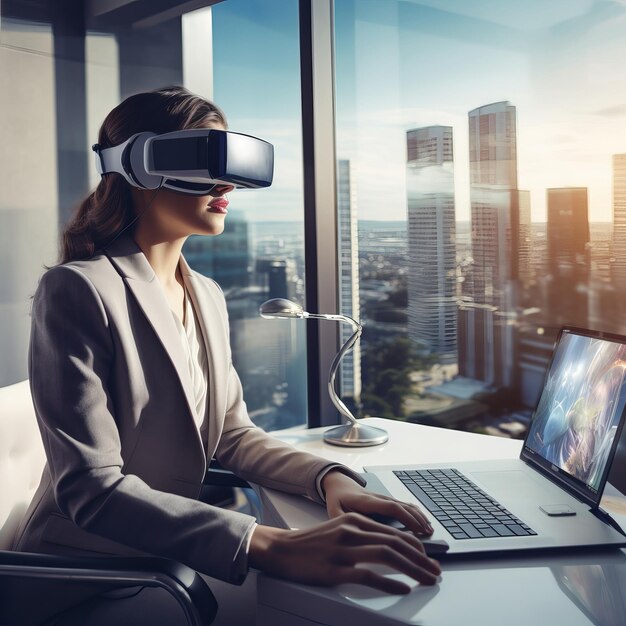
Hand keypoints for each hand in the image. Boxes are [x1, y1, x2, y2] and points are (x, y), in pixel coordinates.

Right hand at [248, 514, 440, 594]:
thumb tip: (390, 546)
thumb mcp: (339, 529)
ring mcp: (343, 550)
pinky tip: (402, 588)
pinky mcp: (335, 570)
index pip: (394, 532)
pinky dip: (389, 582)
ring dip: (413, 569)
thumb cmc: (311, 543)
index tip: (429, 559)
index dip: (416, 547)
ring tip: (427, 580)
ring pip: (387, 556)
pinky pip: (368, 575)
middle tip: (436, 572)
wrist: (281, 549)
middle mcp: (351, 531)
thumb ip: (362, 534)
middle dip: (421, 559)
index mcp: (353, 520)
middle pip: (395, 543)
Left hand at [322, 470, 433, 536]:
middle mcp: (378, 497)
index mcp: (366, 501)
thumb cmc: (337, 499)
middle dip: (417, 519)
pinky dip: (416, 513)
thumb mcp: (334, 512)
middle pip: (403, 506)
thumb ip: (344, 523)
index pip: (391, 506)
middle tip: (429, 534)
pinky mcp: (386, 500)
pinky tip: (423, 523)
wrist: (339, 483)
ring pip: (406, 504)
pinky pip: (404, 505)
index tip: (417, 529)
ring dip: (419, 516)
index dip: (406, 517)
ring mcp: (384, 497)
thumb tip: (358, 536)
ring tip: (430, 530)